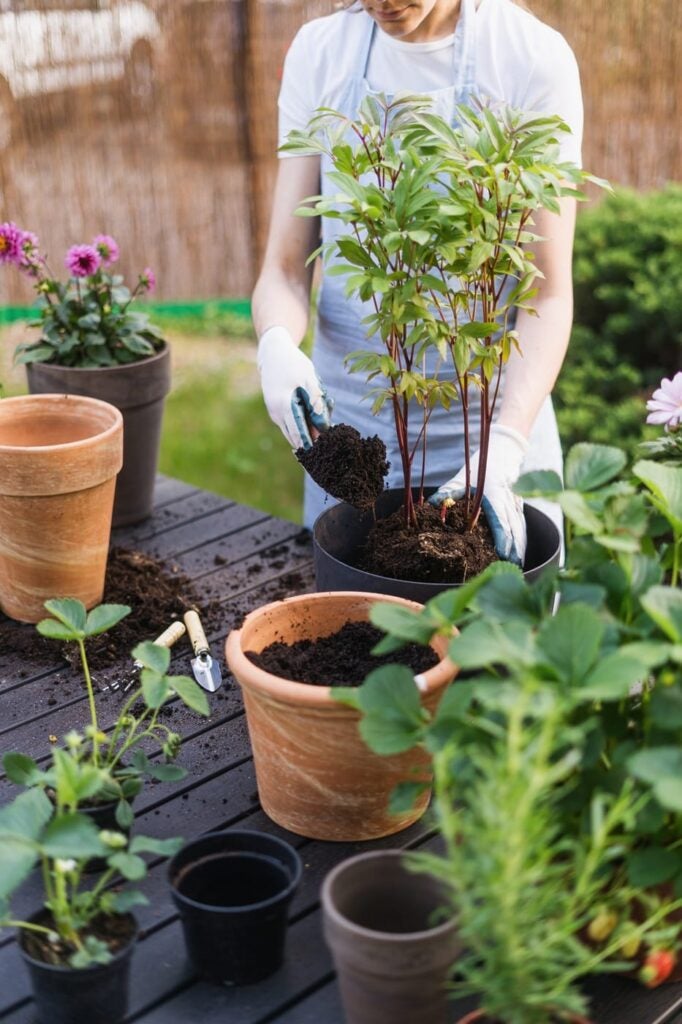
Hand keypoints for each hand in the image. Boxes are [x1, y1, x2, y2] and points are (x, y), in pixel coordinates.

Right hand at [257, 326, 332, 448]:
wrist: (273, 354)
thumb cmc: (293, 364)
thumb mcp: (308, 376)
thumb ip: (316, 398)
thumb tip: (322, 421)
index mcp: (284, 405)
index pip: (298, 433)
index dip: (310, 445)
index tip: (321, 455)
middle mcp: (276, 413)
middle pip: (294, 437)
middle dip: (310, 443)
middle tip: (326, 450)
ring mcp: (274, 413)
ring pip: (292, 431)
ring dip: (306, 434)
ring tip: (323, 432)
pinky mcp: (275, 411)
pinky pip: (290, 423)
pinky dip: (301, 424)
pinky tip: (314, 417)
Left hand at [430, 424, 528, 564]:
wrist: (501, 453)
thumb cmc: (479, 468)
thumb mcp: (460, 479)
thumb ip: (447, 493)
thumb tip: (430, 505)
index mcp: (493, 495)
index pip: (500, 519)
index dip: (502, 537)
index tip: (502, 552)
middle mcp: (507, 500)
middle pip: (513, 527)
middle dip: (513, 548)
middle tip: (510, 566)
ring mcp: (515, 503)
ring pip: (520, 527)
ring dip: (520, 547)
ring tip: (517, 565)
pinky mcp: (519, 505)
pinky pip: (522, 524)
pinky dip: (522, 540)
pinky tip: (520, 554)